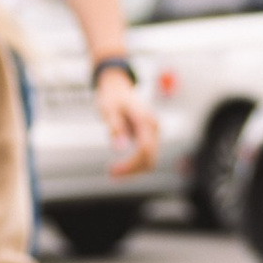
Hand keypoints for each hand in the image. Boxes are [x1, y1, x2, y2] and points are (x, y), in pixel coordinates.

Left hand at [96, 62, 159, 177]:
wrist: (117, 86)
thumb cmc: (112, 97)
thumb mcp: (109, 110)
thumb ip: (115, 128)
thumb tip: (119, 149)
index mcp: (146, 120)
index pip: (144, 150)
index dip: (130, 164)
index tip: (112, 171)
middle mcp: (154, 127)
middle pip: (150, 158)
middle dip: (132, 171)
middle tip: (111, 175)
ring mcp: (153, 132)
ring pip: (150, 160)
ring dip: (134, 170)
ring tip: (113, 173)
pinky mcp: (149, 136)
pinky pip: (146, 155)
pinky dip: (135, 164)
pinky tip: (120, 167)